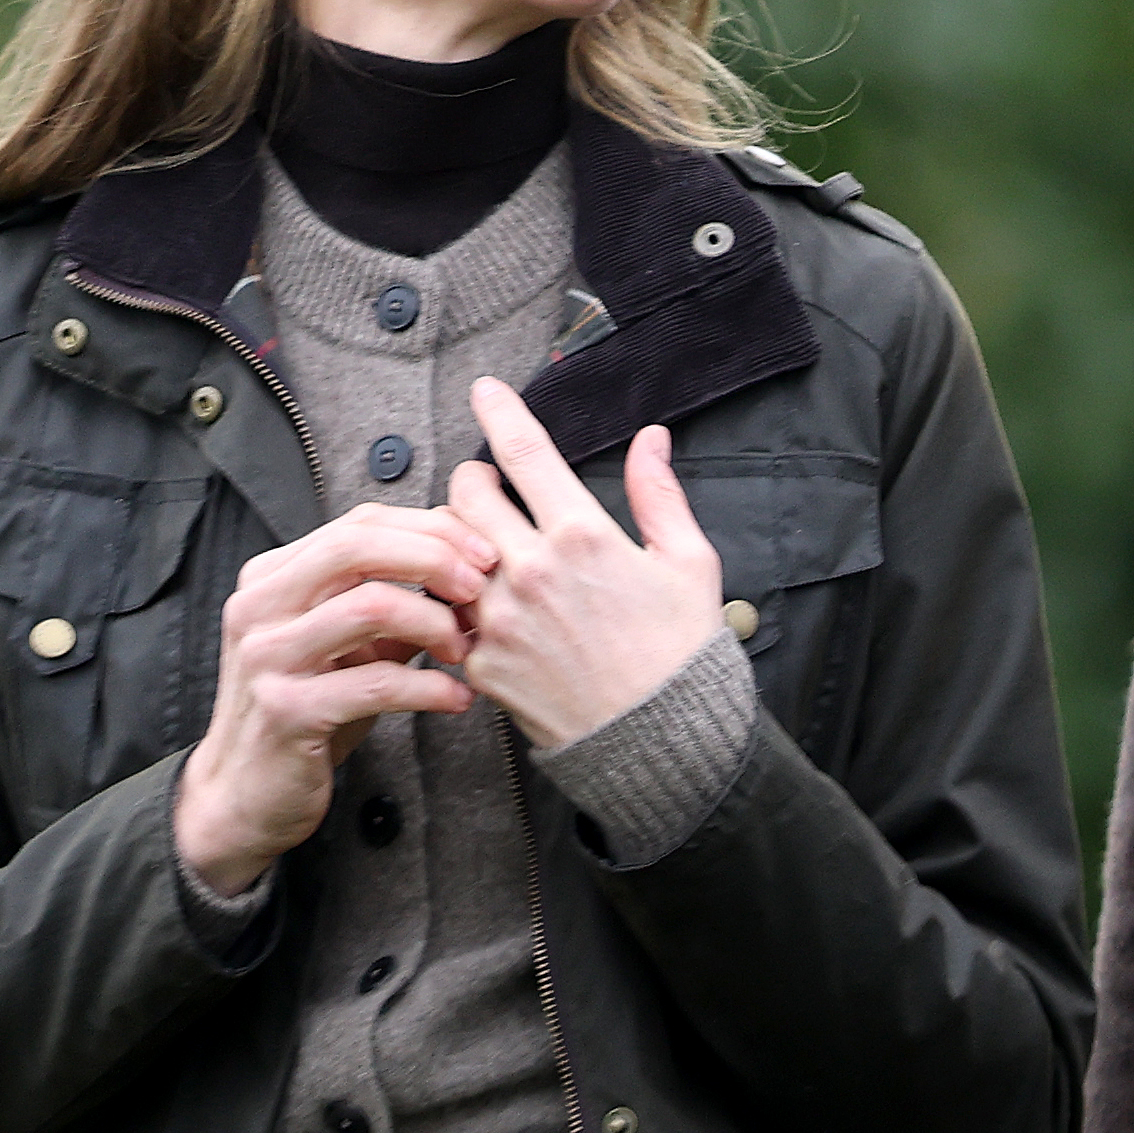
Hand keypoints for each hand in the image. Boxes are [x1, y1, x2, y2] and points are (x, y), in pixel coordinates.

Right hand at [172, 504, 496, 896]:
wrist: (243, 794)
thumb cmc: (304, 712)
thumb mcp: (343, 647)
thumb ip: (390, 604)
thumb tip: (461, 566)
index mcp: (271, 578)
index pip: (358, 524)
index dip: (428, 529)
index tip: (480, 551)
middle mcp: (259, 607)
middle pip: (358, 546)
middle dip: (434, 557)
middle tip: (480, 585)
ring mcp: (267, 657)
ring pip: (370, 606)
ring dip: (435, 622)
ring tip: (463, 649)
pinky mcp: (286, 711)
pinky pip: (377, 683)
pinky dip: (430, 688)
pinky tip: (456, 698)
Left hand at [440, 379, 723, 749]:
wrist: (660, 743)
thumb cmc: (680, 654)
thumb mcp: (688, 563)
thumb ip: (660, 494)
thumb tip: (652, 440)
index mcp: (582, 536)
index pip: (524, 452)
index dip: (500, 410)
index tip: (485, 389)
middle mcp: (531, 570)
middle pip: (467, 493)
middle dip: (475, 479)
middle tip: (491, 486)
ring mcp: (499, 619)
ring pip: (445, 551)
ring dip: (459, 539)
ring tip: (484, 547)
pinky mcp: (482, 663)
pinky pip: (448, 613)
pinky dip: (458, 600)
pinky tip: (482, 603)